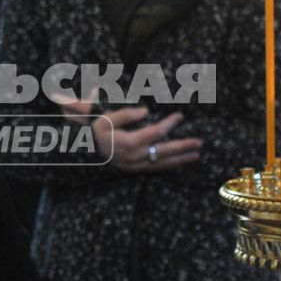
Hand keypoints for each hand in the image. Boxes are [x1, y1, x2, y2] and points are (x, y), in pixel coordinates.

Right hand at [57, 100, 203, 172]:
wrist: (81, 151)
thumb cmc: (93, 131)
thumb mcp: (104, 118)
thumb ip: (125, 114)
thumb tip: (145, 111)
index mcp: (128, 142)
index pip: (155, 133)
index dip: (169, 124)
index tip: (180, 116)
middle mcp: (134, 156)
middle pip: (164, 151)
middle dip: (183, 147)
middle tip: (199, 143)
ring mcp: (134, 165)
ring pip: (162, 163)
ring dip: (180, 159)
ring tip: (196, 154)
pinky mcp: (134, 169)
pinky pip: (155, 168)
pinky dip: (169, 166)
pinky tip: (180, 163)